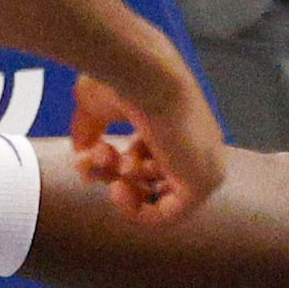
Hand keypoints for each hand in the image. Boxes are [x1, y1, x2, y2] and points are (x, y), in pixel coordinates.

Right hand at [69, 66, 226, 221]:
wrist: (144, 71)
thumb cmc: (122, 79)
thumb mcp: (97, 108)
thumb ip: (91, 133)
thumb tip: (82, 156)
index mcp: (184, 127)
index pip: (152, 161)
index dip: (116, 163)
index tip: (93, 152)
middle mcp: (199, 146)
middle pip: (154, 181)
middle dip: (116, 174)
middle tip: (95, 157)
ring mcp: (206, 165)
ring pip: (157, 198)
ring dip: (120, 185)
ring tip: (107, 159)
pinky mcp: (204, 182)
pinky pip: (168, 215)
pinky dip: (136, 211)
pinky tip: (118, 187)